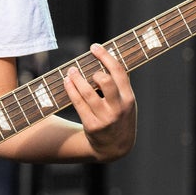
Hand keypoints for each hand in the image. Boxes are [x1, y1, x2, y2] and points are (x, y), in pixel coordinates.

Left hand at [65, 43, 136, 161]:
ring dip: (76, 79)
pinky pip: (79, 104)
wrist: (115, 148)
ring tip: (71, 71)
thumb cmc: (119, 117)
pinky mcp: (92, 126)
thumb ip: (118, 85)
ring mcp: (105, 118)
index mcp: (129, 99)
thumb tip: (103, 59)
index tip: (94, 47)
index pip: (119, 72)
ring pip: (88, 93)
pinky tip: (67, 83)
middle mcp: (118, 108)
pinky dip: (71, 90)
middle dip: (93, 71)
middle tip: (84, 68)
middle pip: (105, 81)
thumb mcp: (126, 103)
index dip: (106, 56)